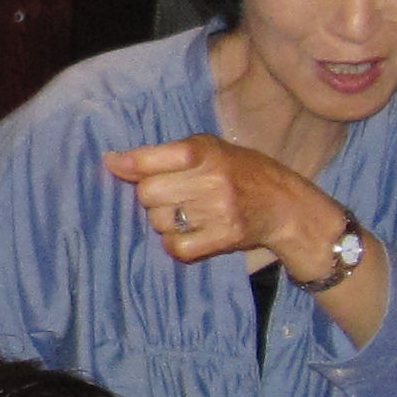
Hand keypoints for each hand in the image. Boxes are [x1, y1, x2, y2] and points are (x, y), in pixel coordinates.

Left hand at [100, 135, 338, 273]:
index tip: (115, 164)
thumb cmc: (239, 171)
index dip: (129, 164)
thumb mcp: (207, 149)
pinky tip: (186, 232)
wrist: (284, 203)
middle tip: (168, 193)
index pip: (152, 159)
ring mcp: (219, 210)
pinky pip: (176, 246)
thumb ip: (161, 155)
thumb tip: (112, 161)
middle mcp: (212, 179)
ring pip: (159, 221)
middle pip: (148, 194)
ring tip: (185, 211)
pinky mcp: (224, 237)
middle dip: (150, 195)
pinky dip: (174, 242)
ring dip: (162, 219)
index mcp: (206, 151)